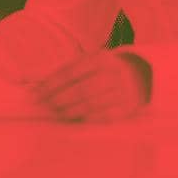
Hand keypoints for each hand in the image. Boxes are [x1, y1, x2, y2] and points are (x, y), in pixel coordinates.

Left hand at [31, 50, 150, 121]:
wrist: (140, 75)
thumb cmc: (104, 69)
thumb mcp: (88, 61)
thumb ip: (66, 71)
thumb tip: (39, 84)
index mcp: (100, 59)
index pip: (71, 72)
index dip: (51, 84)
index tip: (36, 93)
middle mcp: (113, 74)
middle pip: (81, 90)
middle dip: (59, 99)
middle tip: (44, 105)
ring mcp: (123, 92)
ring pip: (92, 104)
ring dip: (70, 110)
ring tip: (56, 113)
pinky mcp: (128, 108)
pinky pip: (105, 116)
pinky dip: (87, 118)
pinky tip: (74, 119)